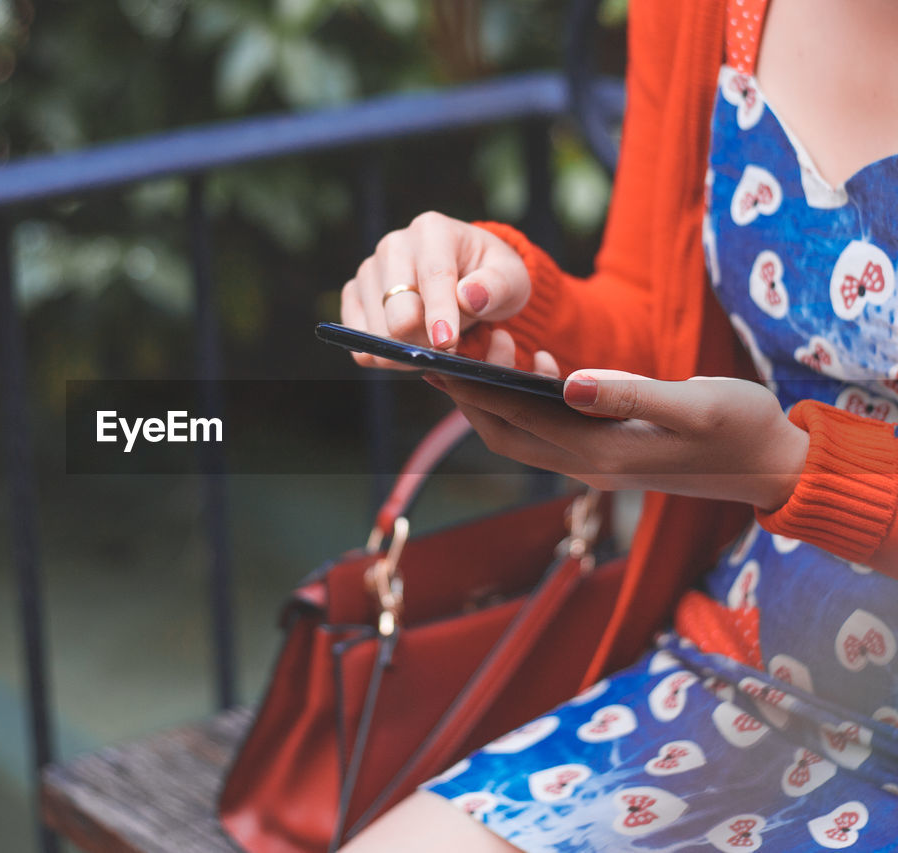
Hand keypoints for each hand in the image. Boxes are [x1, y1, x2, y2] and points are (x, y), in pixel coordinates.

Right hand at [340, 212, 529, 366]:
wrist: (467, 279)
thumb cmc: (491, 278)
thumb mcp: (512, 280)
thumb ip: (497, 287)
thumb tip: (469, 297)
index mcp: (433, 231)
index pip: (433, 276)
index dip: (439, 313)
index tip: (446, 343)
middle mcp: (394, 245)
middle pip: (398, 310)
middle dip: (424, 340)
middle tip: (448, 348)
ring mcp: (369, 269)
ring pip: (377, 331)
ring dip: (407, 351)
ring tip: (432, 344)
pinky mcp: (354, 294)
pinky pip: (359, 341)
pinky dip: (384, 356)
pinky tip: (408, 348)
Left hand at [425, 330, 809, 510]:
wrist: (774, 466)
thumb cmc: (742, 427)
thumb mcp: (697, 404)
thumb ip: (632, 394)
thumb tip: (567, 382)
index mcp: (604, 453)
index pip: (519, 421)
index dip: (473, 394)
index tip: (436, 366)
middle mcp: (589, 467)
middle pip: (505, 435)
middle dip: (469, 398)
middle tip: (441, 356)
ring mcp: (596, 466)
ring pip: (523, 436)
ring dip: (497, 400)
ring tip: (487, 352)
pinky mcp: (606, 457)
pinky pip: (548, 434)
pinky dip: (528, 405)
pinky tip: (540, 367)